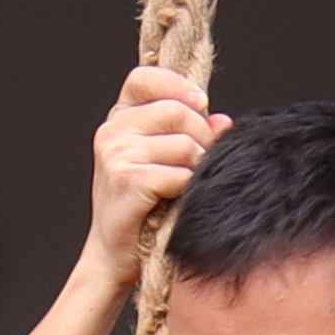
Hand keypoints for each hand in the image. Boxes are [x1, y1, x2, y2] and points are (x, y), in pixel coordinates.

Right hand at [84, 62, 225, 266]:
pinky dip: (187, 190)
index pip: (144, 78)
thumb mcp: (163, 163)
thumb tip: (223, 121)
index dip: (177, 85)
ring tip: (185, 187)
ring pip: (183, 144)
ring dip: (196, 167)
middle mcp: (112, 131)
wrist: (114, 256)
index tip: (200, 104)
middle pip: (176, 111)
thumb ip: (189, 134)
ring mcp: (116, 154)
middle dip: (200, 137)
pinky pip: (179, 174)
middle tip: (200, 163)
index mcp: (118, 120)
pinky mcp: (128, 179)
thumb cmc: (141, 209)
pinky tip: (177, 202)